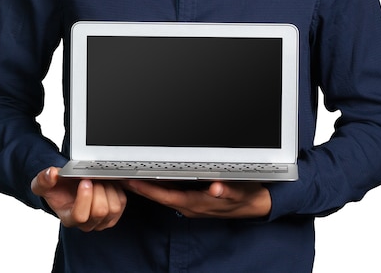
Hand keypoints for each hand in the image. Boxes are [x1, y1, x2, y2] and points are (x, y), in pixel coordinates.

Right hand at [31, 167, 126, 230]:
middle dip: (98, 188)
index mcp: (69, 218)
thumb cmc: (58, 188)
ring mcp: (102, 220)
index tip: (84, 180)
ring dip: (108, 188)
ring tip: (98, 180)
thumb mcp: (44, 183)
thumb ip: (43, 179)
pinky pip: (121, 201)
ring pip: (113, 207)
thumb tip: (51, 174)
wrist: (69, 188)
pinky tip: (106, 183)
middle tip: (92, 177)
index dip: (84, 198)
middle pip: (100, 210)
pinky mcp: (114, 213)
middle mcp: (87, 224)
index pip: (80, 216)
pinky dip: (116, 189)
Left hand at [122, 179, 270, 218]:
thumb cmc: (245, 196)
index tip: (133, 181)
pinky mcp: (195, 200)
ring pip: (165, 195)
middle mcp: (191, 205)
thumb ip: (227, 191)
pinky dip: (161, 188)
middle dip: (142, 187)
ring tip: (132, 175)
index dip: (148, 189)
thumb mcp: (239, 192)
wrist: (256, 205)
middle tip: (123, 175)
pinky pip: (173, 194)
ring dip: (149, 187)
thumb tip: (216, 188)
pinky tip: (153, 180)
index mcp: (198, 203)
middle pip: (161, 196)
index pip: (167, 196)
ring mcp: (192, 204)